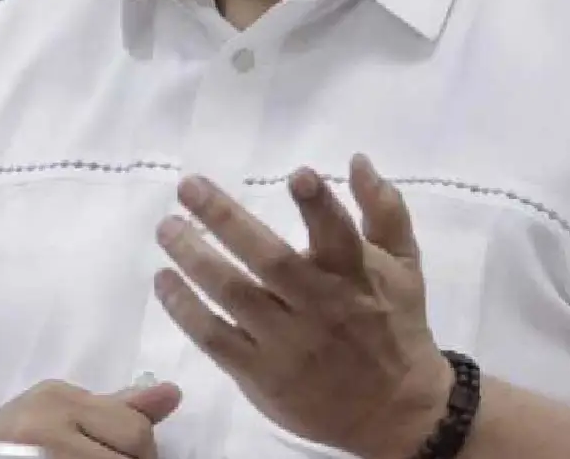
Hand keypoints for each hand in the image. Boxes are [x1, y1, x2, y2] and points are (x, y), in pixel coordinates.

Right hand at [0, 379, 181, 458]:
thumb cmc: (11, 439)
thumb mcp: (58, 411)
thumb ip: (115, 407)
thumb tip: (173, 393)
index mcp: (57, 399)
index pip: (135, 430)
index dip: (142, 451)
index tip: (127, 456)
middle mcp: (47, 426)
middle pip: (133, 453)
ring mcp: (41, 456)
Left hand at [154, 154, 451, 458]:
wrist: (395, 410)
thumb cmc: (395, 322)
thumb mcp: (404, 263)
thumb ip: (383, 209)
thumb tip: (357, 160)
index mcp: (354, 274)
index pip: (339, 236)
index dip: (319, 205)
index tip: (298, 174)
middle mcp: (319, 306)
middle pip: (269, 260)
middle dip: (226, 220)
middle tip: (188, 187)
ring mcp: (287, 343)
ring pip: (234, 295)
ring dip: (194, 258)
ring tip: (167, 228)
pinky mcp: (262, 375)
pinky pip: (215, 338)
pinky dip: (185, 309)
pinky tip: (164, 280)